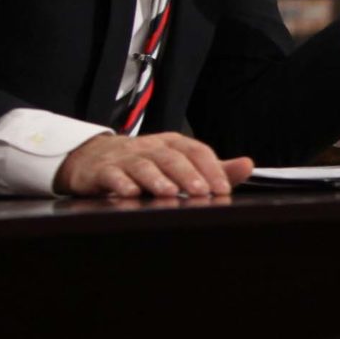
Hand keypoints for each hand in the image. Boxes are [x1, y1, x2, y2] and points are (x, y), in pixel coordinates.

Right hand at [55, 131, 252, 198]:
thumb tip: (248, 165)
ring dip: (157, 179)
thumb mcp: (179, 162)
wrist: (92, 158)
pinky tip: (129, 193)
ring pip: (142, 165)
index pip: (196, 150)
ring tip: (170, 193)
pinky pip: (111, 175)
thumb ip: (213, 168)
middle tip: (202, 191)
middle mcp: (150, 148)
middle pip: (171, 157)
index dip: (211, 168)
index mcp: (172, 144)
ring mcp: (125, 158)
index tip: (223, 188)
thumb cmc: (143, 162)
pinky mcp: (102, 170)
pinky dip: (120, 183)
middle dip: (188, 174)